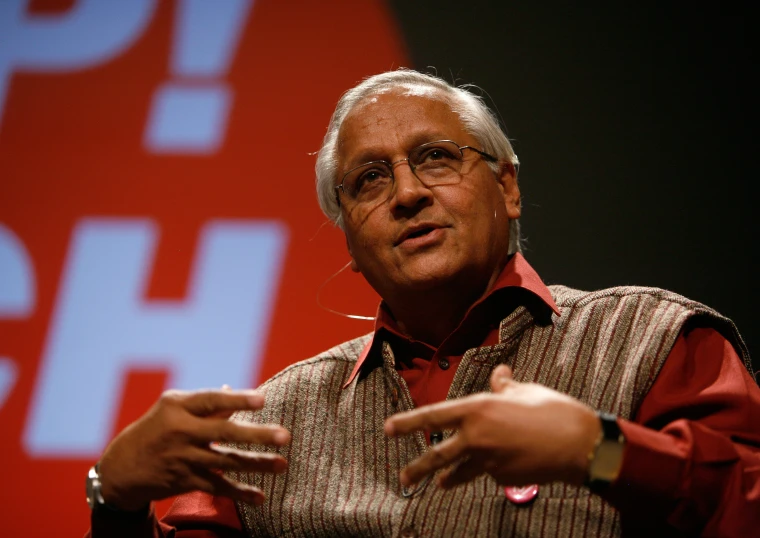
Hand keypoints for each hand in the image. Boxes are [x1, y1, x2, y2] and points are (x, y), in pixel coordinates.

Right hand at [98, 388, 289, 510]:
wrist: (120, 469)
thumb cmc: (154, 430)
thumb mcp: (172, 409)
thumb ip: (205, 404)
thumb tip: (233, 391)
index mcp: (178, 406)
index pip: (212, 401)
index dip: (238, 400)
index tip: (263, 400)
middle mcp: (180, 431)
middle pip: (224, 432)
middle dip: (256, 435)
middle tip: (285, 436)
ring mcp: (183, 458)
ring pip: (226, 462)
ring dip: (256, 465)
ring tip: (282, 465)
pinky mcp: (184, 481)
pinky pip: (217, 487)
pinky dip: (239, 493)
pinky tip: (259, 497)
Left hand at [384, 365, 599, 488]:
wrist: (579, 445)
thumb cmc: (551, 411)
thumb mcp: (523, 391)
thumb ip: (503, 386)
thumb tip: (499, 374)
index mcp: (477, 410)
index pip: (434, 417)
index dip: (409, 422)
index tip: (389, 428)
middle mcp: (476, 437)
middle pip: (438, 455)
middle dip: (418, 466)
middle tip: (403, 476)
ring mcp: (488, 461)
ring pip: (461, 471)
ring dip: (448, 478)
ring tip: (437, 483)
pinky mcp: (503, 478)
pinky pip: (490, 473)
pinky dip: (492, 468)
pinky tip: (507, 463)